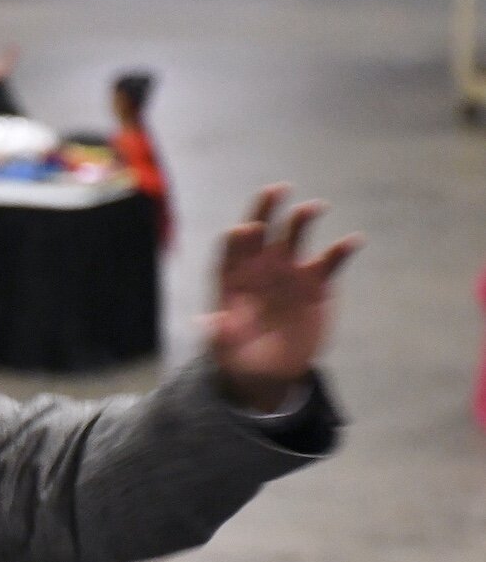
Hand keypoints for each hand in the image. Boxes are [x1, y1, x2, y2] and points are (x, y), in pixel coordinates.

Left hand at [204, 183, 360, 411]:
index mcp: (232, 280)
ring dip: (302, 219)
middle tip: (277, 189)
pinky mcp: (316, 284)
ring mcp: (288, 272)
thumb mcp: (226, 350)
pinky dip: (341, 250)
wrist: (270, 371)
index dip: (238, 239)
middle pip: (261, 231)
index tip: (246, 229)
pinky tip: (354, 240)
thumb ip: (219, 334)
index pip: (231, 251)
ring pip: (294, 236)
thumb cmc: (239, 358)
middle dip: (266, 209)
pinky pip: (330, 261)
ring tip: (315, 207)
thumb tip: (207, 321)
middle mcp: (259, 268)